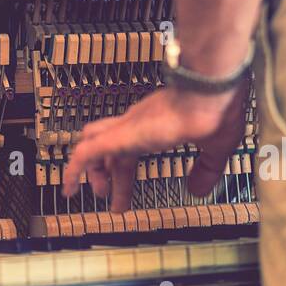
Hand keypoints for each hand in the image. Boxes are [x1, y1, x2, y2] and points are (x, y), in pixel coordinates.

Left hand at [62, 84, 249, 211]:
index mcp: (158, 124)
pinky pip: (86, 153)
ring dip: (91, 172)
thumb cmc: (217, 110)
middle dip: (107, 173)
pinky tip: (68, 186)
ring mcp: (128, 127)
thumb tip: (198, 190)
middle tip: (105, 195)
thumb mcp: (215, 150)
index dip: (125, 171)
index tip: (126, 192)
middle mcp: (138, 123)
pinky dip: (73, 170)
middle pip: (110, 148)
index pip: (131, 147)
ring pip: (94, 146)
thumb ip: (205, 170)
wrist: (213, 89)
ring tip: (93, 194)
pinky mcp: (121, 135)